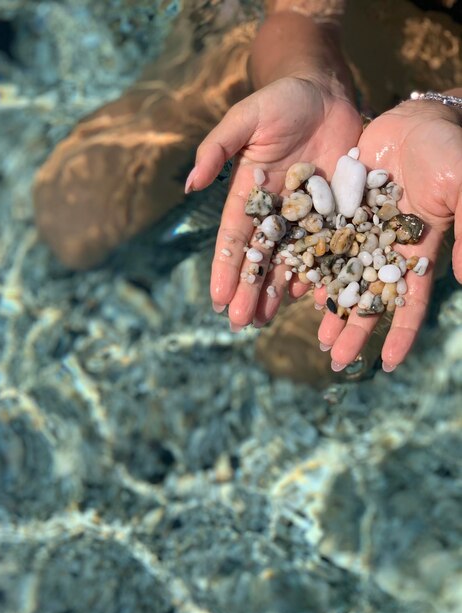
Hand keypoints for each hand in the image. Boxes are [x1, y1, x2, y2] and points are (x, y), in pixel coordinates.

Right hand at [186, 76, 361, 327]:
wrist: (325, 93)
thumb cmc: (280, 101)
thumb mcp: (244, 119)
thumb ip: (217, 149)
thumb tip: (190, 185)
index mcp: (248, 195)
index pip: (234, 238)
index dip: (226, 269)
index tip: (218, 299)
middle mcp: (274, 211)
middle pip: (259, 257)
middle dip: (249, 290)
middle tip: (241, 324)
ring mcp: (305, 215)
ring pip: (289, 260)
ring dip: (277, 292)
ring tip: (266, 321)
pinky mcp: (335, 212)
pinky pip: (326, 247)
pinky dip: (318, 272)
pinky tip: (311, 298)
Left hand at [317, 98, 461, 370]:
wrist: (417, 120)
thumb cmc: (449, 152)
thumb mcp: (460, 189)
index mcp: (417, 250)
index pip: (408, 301)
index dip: (400, 333)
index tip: (386, 364)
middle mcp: (385, 247)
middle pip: (367, 295)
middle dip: (353, 328)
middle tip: (333, 359)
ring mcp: (361, 231)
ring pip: (340, 275)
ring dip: (328, 304)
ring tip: (313, 335)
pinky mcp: (340, 212)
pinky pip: (320, 244)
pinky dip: (310, 265)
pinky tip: (295, 288)